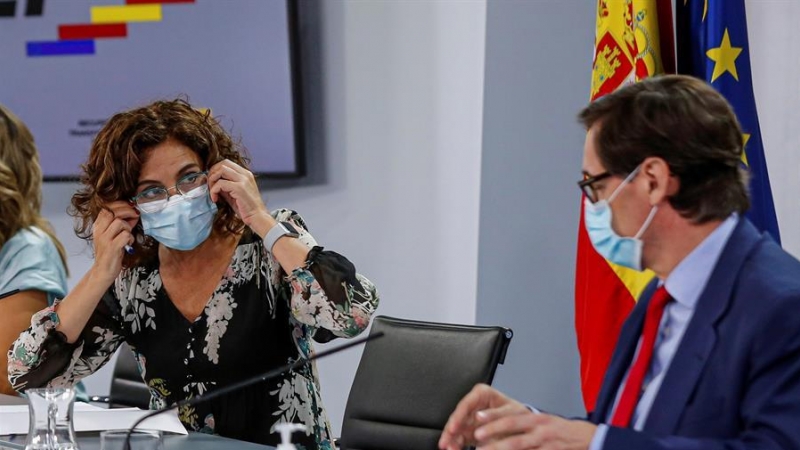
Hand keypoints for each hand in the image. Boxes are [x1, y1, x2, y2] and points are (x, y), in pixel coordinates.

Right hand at [92, 201, 138, 281]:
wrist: (103, 271)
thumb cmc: (110, 252)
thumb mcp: (112, 235)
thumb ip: (121, 224)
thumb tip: (134, 213)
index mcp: (98, 226)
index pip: (106, 207)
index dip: (120, 204)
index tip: (130, 206)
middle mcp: (99, 231)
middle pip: (112, 212)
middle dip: (127, 210)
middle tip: (135, 214)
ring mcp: (104, 239)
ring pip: (119, 223)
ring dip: (128, 227)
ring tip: (128, 235)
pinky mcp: (112, 248)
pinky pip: (125, 235)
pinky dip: (130, 238)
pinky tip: (128, 244)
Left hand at [207, 159, 273, 235]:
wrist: (257, 217)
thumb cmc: (246, 208)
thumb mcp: (234, 193)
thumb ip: (225, 186)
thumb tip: (212, 182)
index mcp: (245, 174)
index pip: (226, 163)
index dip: (215, 170)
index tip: (212, 181)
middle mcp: (245, 174)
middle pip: (223, 163)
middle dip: (212, 173)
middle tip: (209, 185)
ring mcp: (243, 180)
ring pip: (221, 170)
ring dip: (212, 180)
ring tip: (212, 192)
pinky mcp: (239, 188)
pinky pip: (220, 183)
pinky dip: (214, 191)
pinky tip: (215, 199)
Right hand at [439, 384, 529, 449]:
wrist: (526, 428)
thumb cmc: (518, 415)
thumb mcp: (511, 412)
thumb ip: (495, 415)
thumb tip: (479, 417)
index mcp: (482, 394)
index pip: (466, 404)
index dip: (458, 416)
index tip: (453, 428)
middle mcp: (474, 405)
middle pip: (457, 417)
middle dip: (450, 431)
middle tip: (445, 442)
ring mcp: (470, 419)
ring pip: (456, 428)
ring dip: (451, 439)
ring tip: (448, 448)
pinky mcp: (470, 432)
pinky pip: (460, 438)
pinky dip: (456, 444)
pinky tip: (452, 449)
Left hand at [472, 412, 595, 449]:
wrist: (587, 438)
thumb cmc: (560, 430)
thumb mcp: (542, 421)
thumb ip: (522, 424)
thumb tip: (497, 423)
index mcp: (536, 419)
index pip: (512, 417)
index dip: (494, 417)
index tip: (478, 417)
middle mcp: (540, 431)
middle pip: (514, 434)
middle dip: (494, 434)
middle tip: (476, 436)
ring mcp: (545, 445)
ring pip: (520, 447)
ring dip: (501, 449)